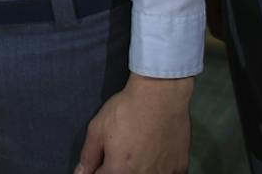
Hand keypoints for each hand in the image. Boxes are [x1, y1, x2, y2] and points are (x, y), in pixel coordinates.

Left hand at [77, 73, 193, 172]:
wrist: (161, 96)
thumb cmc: (126, 110)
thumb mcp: (98, 129)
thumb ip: (89, 155)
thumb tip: (80, 173)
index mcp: (118, 171)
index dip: (99, 168)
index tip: (103, 158)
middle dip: (118, 168)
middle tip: (122, 150)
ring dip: (138, 169)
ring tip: (139, 150)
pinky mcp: (180, 168)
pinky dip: (158, 168)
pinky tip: (156, 154)